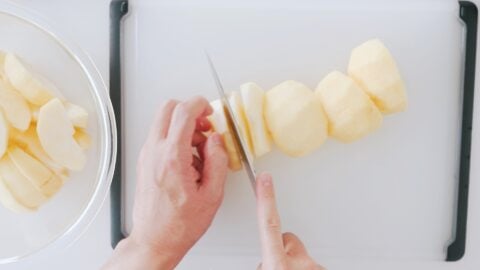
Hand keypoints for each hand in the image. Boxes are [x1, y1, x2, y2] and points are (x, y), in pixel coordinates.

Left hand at [106, 97, 228, 269]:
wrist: (155, 239)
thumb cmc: (179, 224)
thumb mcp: (212, 194)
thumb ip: (217, 161)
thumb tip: (217, 141)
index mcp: (172, 158)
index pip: (183, 111)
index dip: (200, 104)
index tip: (210, 111)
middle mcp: (155, 152)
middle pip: (168, 108)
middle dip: (190, 110)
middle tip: (205, 126)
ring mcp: (147, 155)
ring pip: (163, 121)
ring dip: (183, 126)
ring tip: (200, 148)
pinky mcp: (145, 161)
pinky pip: (160, 137)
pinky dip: (175, 138)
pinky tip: (189, 159)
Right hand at [256, 173, 324, 269]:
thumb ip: (265, 262)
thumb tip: (266, 260)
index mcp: (278, 266)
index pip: (269, 224)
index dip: (266, 199)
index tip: (265, 179)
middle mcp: (299, 265)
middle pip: (288, 241)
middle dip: (282, 249)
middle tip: (278, 267)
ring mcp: (315, 268)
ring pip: (301, 256)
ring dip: (295, 265)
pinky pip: (313, 266)